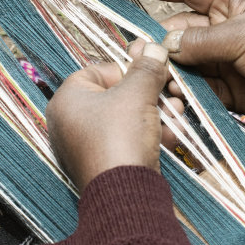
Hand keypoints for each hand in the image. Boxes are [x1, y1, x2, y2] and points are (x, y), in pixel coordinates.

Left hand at [46, 44, 181, 191]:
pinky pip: (126, 140)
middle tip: (173, 94)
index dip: (130, 69)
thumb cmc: (120, 137)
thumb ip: (146, 68)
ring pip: (126, 119)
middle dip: (150, 94)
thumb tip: (153, 49)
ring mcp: (85, 145)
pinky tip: (171, 136)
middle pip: (117, 95)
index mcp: (67, 99)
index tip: (154, 71)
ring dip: (155, 114)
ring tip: (177, 116)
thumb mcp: (137, 94)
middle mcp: (70, 122)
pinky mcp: (102, 164)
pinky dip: (148, 136)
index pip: (99, 70)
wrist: (125, 195)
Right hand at [117, 0, 244, 132]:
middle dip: (158, 42)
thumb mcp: (241, 35)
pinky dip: (183, 92)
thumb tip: (165, 45)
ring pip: (182, 62)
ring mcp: (222, 59)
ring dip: (168, 71)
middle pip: (177, 30)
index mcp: (229, 1)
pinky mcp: (224, 88)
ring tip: (157, 81)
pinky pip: (195, 87)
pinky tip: (173, 98)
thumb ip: (199, 41)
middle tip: (139, 56)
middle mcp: (221, 29)